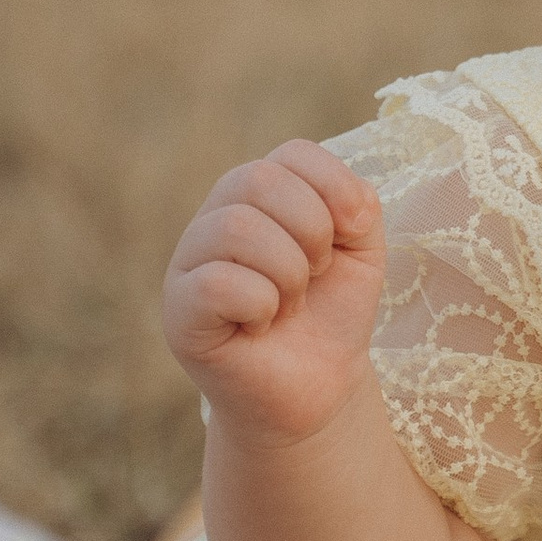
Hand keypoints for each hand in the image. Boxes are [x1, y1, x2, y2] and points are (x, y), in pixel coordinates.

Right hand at [162, 142, 385, 444]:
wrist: (320, 387)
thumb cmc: (331, 311)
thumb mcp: (361, 250)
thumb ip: (359, 206)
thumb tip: (345, 208)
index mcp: (259, 193)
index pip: (293, 153)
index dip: (335, 189)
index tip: (352, 235)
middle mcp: (216, 216)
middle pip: (259, 179)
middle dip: (311, 231)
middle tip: (315, 274)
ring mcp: (190, 261)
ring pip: (235, 226)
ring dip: (288, 272)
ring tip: (289, 303)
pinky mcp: (179, 311)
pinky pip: (216, 283)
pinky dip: (260, 305)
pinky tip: (261, 326)